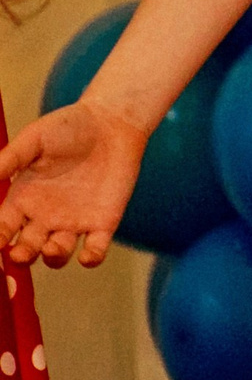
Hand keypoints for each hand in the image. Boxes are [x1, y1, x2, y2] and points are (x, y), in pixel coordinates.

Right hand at [0, 100, 151, 267]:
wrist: (113, 121)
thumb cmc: (69, 127)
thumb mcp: (34, 140)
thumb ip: (10, 159)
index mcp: (22, 200)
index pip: (1, 229)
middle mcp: (44, 216)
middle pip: (26, 248)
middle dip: (20, 256)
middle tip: (18, 253)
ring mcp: (73, 221)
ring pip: (57, 254)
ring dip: (53, 257)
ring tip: (52, 247)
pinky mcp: (103, 221)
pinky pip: (95, 249)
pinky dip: (92, 258)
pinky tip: (88, 256)